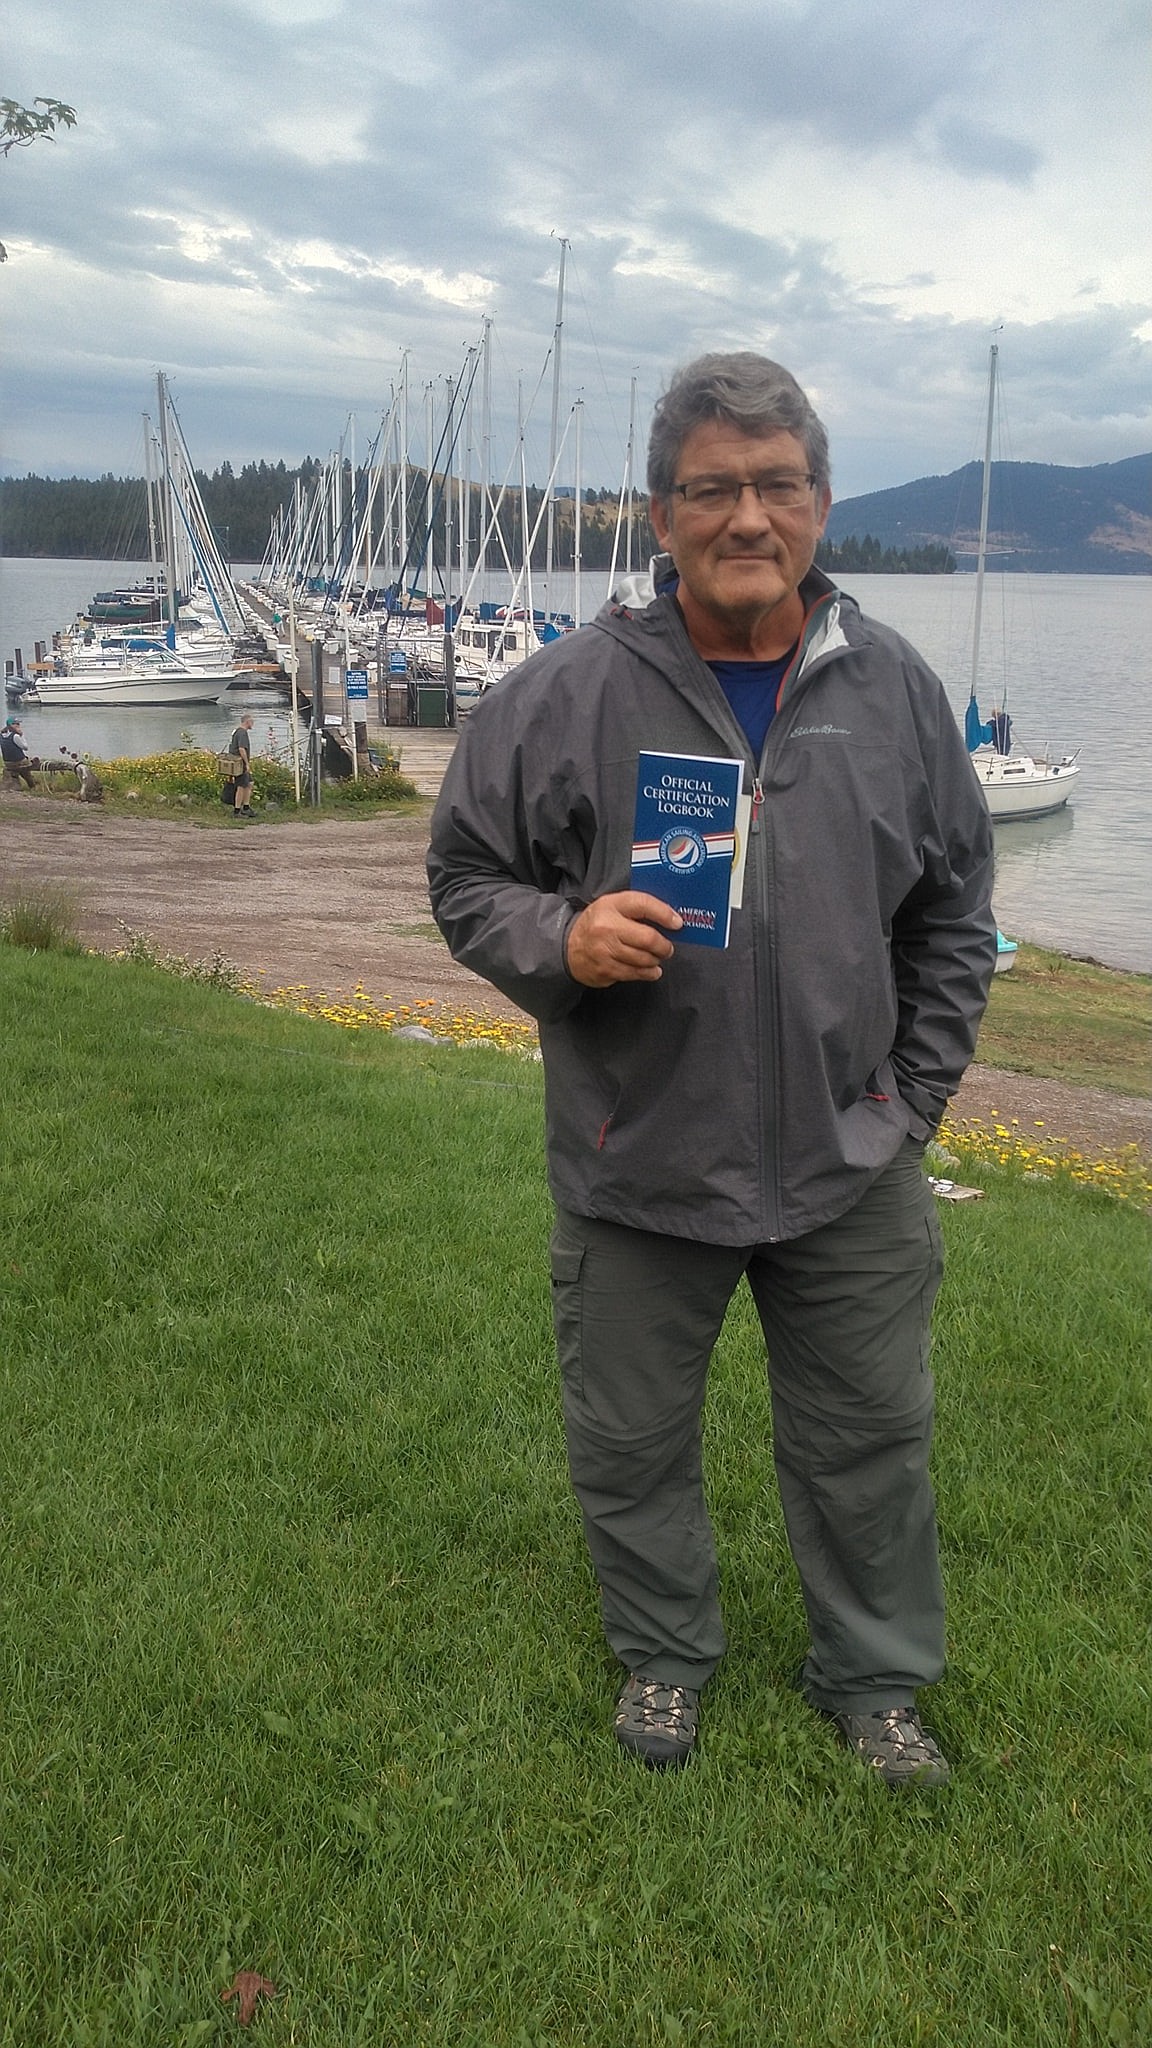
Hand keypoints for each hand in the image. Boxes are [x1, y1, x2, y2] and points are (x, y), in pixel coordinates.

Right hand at [565, 892, 681, 987]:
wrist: (568, 947)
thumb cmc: (597, 924)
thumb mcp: (612, 906)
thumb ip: (637, 908)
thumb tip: (670, 917)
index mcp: (611, 906)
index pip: (643, 904)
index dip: (664, 914)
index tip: (677, 923)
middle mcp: (607, 927)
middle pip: (648, 938)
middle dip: (664, 946)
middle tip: (667, 947)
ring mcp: (605, 951)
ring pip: (644, 959)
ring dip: (656, 960)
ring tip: (656, 957)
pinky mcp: (606, 970)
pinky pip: (635, 973)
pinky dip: (648, 973)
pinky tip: (651, 970)